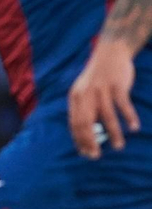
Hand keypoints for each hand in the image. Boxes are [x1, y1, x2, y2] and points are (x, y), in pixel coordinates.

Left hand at [67, 41, 139, 158]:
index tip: (85, 153)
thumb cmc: (98, 77)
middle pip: (85, 122)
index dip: (79, 139)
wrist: (110, 53)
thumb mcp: (84, 91)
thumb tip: (87, 134)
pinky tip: (133, 128)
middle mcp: (85, 94)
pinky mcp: (117, 85)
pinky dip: (128, 117)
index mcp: (75, 97)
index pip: (74, 123)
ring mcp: (101, 89)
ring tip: (118, 146)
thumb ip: (84, 109)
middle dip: (90, 141)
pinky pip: (123, 105)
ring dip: (112, 133)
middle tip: (96, 155)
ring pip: (106, 116)